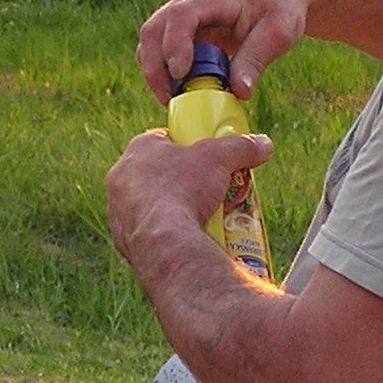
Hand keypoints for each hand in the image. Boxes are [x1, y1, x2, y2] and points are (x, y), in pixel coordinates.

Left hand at [106, 130, 272, 270]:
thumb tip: (264, 144)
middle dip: (180, 180)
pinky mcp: (121, 239)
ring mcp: (117, 211)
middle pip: (156, 174)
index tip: (207, 157)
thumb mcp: (220, 159)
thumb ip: (241, 147)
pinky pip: (145, 232)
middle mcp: (120, 178)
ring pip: (147, 204)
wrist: (164, 243)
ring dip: (169, 208)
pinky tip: (183, 238)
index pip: (163, 140)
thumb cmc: (185, 190)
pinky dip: (163, 234)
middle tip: (207, 189)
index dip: (187, 146)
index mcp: (137, 150)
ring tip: (198, 216)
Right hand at [137, 0, 308, 102]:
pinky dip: (162, 71)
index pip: (182, 15)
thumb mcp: (280, 33)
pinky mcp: (179, 26)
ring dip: (154, 71)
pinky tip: (177, 90)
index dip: (175, 44)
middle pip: (154, 29)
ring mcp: (180, 10)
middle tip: (168, 99)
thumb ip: (256, 60)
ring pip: (150, 40)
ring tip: (172, 99)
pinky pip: (158, 48)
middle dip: (155, 66)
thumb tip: (239, 93)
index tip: (180, 74)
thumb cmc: (281, 8)